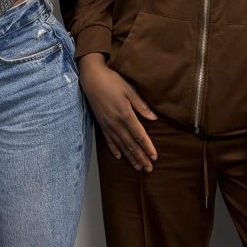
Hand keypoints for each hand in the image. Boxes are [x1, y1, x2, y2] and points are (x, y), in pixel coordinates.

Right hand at [78, 54, 157, 170]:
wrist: (91, 78)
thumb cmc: (112, 80)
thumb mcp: (129, 89)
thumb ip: (141, 105)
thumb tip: (154, 118)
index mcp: (125, 115)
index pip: (139, 135)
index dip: (147, 147)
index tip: (154, 157)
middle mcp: (116, 123)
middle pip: (131, 144)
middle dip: (140, 157)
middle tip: (149, 169)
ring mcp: (107, 125)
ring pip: (121, 145)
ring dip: (130, 157)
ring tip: (138, 167)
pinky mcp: (101, 124)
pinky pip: (108, 141)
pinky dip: (114, 150)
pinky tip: (119, 157)